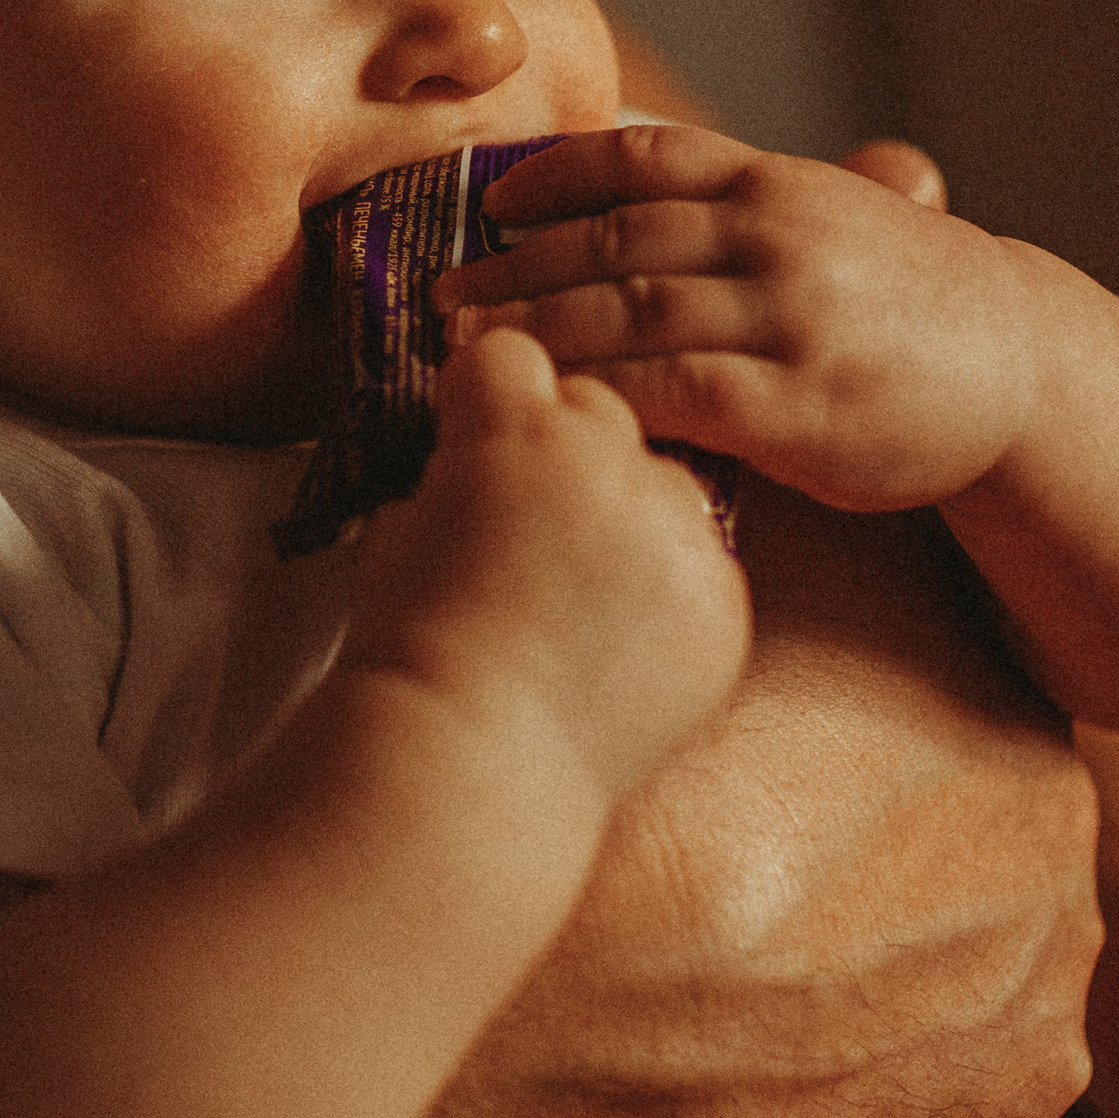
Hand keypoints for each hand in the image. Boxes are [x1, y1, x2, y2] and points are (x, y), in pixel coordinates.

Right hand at [345, 326, 751, 806]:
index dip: (485, 398)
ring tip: (581, 591)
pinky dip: (669, 589)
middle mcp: (610, 459)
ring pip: (661, 482)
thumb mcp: (396, 528)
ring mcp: (676, 530)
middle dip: (565, 446)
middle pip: (598, 405)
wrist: (474, 760)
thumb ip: (449, 474)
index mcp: (515, 428)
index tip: (474, 434)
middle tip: (530, 521)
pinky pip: (701, 561)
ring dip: (628, 513)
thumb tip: (468, 471)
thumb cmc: (412, 650)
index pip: (511, 357)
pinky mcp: (723, 598)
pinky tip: (622, 640)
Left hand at [437, 121, 1042, 513]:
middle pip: (613, 240)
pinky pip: (673, 394)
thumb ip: (746, 203)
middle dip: (514, 268)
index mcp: (777, 185)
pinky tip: (552, 411)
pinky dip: (602, 397)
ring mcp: (788, 318)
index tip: (486, 199)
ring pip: (628, 315)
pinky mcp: (797, 405)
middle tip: (438, 297)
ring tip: (467, 356)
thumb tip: (642, 189)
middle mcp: (777, 237)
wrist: (1022, 373)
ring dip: (535, 332)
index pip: (644, 158)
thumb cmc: (911, 304)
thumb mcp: (837, 219)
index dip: (553, 174)